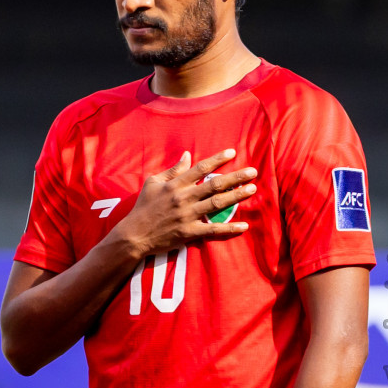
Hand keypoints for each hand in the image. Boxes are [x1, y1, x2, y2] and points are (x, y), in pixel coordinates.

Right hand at [113, 150, 256, 257]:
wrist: (134, 235)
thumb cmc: (143, 207)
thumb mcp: (153, 183)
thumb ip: (173, 170)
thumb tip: (187, 155)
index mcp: (175, 185)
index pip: (200, 168)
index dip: (217, 159)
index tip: (233, 153)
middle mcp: (184, 198)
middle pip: (215, 184)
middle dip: (236, 177)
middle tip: (253, 172)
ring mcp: (187, 216)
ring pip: (217, 204)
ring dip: (237, 196)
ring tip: (252, 189)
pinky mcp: (189, 232)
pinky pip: (213, 230)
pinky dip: (229, 229)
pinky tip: (244, 226)